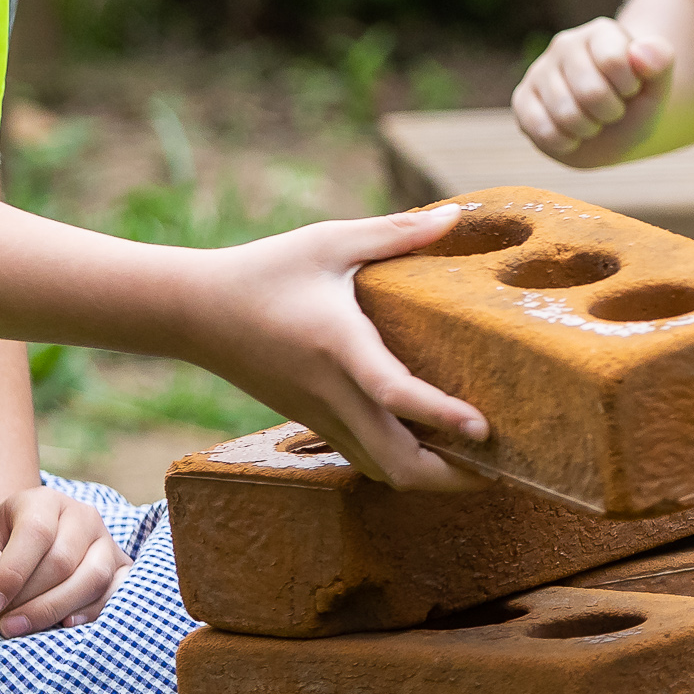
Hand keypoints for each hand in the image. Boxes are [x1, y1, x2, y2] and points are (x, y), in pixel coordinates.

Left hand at [0, 484, 123, 635]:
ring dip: (54, 610)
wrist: (23, 547)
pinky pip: (116, 593)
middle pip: (62, 561)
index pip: (35, 532)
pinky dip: (93, 612)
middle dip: (26, 599)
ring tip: (19, 629)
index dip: (12, 573)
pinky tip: (64, 626)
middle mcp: (81, 515)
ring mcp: (105, 542)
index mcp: (42, 501)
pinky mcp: (120, 568)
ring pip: (92, 578)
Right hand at [183, 204, 493, 491]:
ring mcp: (319, 415)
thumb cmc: (264, 270)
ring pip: (380, 470)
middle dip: (449, 477)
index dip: (442, 415)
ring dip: (428, 478)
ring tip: (473, 465)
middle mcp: (332, 392)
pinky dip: (400, 464)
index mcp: (339, 345)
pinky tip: (428, 448)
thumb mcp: (330, 241)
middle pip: (394, 462)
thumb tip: (456, 215)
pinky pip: (363, 458)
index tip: (484, 429)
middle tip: (498, 465)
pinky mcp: (311, 421)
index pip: (395, 393)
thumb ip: (395, 232)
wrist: (196, 312)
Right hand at [514, 18, 675, 165]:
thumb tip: (640, 51)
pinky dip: (564, 141)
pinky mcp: (523, 99)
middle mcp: (566, 45)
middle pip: (590, 91)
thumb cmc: (637, 103)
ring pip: (565, 113)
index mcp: (602, 33)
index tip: (632, 90)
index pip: (614, 61)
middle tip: (613, 111)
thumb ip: (660, 62)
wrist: (615, 128)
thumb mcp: (658, 86)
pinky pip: (539, 128)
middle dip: (610, 113)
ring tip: (594, 122)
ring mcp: (540, 71)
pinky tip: (572, 134)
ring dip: (588, 129)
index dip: (629, 88)